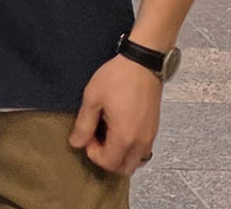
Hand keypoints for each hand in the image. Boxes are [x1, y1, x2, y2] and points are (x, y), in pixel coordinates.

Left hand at [68, 55, 161, 176]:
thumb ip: (84, 124)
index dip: (93, 153)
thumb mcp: (92, 98)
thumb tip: (76, 143)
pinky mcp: (154, 128)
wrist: (142, 63)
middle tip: (96, 139)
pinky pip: (143, 150)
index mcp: (124, 136)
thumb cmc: (117, 78)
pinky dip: (130, 149)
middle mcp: (141, 141)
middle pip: (124, 168)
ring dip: (120, 155)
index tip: (87, 135)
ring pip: (135, 161)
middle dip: (107, 160)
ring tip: (108, 135)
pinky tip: (120, 129)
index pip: (108, 163)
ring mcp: (150, 136)